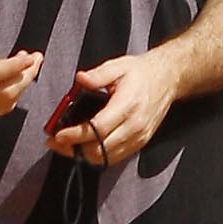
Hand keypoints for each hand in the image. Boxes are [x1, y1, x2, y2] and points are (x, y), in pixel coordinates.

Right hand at [0, 12, 41, 121]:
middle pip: (4, 91)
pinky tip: (18, 80)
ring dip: (22, 84)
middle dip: (26, 76)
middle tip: (37, 58)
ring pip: (6, 102)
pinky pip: (1, 108)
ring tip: (30, 66)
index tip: (30, 55)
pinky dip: (14, 95)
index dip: (13, 67)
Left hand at [45, 52, 176, 164]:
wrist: (168, 79)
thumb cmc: (141, 72)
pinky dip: (96, 156)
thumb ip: (98, 74)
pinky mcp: (140, 142)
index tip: (58, 135)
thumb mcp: (118, 65)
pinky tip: (83, 147)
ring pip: (105, 158)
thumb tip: (80, 79)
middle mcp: (134, 125)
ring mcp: (138, 137)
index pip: (97, 128)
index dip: (75, 135)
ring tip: (65, 146)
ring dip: (82, 155)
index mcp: (128, 104)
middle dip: (73, 149)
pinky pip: (115, 157)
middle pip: (99, 149)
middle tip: (55, 141)